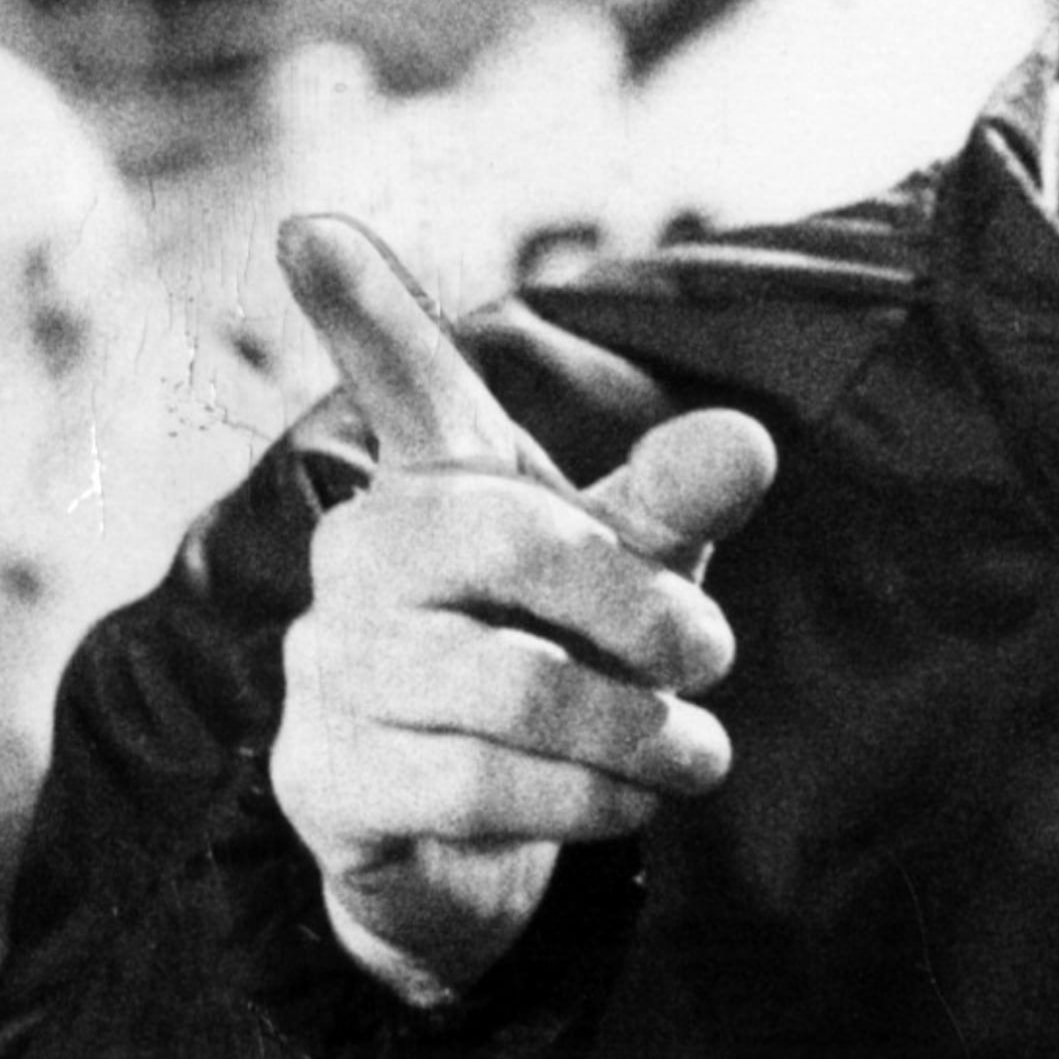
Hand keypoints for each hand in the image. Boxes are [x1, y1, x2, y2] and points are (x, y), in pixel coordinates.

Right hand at [267, 216, 776, 1005]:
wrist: (478, 833)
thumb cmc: (560, 659)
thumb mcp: (634, 575)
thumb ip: (675, 504)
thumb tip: (747, 441)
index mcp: (440, 485)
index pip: (406, 385)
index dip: (364, 308)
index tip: (310, 225)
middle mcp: (360, 556)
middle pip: (512, 540)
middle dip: (640, 607)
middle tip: (711, 656)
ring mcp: (326, 667)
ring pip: (509, 686)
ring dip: (636, 730)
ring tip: (694, 752)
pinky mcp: (325, 779)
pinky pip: (476, 782)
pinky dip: (586, 800)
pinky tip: (628, 802)